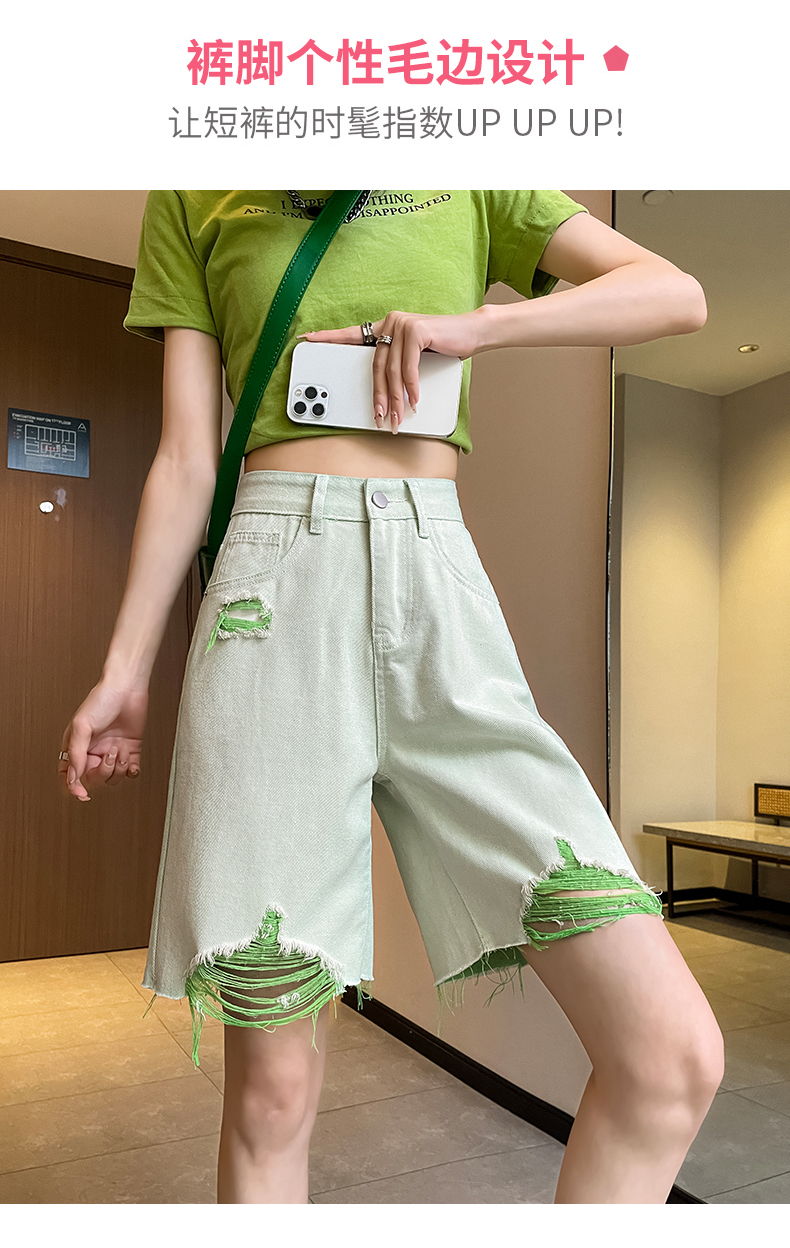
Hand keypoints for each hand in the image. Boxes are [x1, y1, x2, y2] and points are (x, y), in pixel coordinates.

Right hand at [59, 680, 148, 800]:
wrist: (127, 688)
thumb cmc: (101, 700)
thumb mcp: (81, 726)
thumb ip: (76, 754)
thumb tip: (73, 778)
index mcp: (77, 746)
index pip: (70, 775)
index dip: (74, 787)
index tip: (81, 793)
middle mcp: (94, 751)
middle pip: (94, 779)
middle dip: (102, 771)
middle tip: (108, 756)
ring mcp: (112, 751)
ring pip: (112, 778)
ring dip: (118, 768)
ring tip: (119, 750)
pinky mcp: (130, 749)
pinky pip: (130, 771)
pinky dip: (131, 770)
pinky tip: (130, 762)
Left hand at [300, 308, 485, 433]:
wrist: (472, 332)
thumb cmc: (444, 346)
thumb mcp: (415, 357)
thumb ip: (397, 365)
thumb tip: (387, 393)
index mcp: (384, 327)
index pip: (352, 335)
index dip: (329, 338)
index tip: (307, 339)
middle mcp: (389, 322)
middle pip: (376, 367)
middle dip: (379, 397)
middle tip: (380, 417)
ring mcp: (402, 324)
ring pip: (392, 371)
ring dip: (396, 399)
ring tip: (398, 417)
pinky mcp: (416, 330)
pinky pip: (408, 367)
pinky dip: (411, 387)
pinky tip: (414, 400)